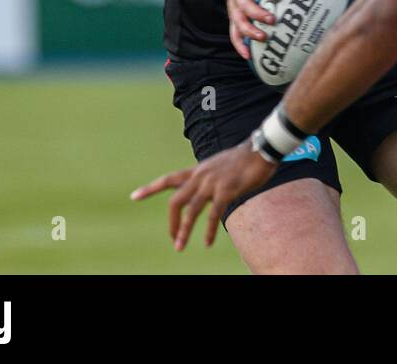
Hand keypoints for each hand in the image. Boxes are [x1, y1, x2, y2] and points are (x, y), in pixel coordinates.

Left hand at [131, 144, 276, 249]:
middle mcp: (200, 176)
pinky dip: (208, 230)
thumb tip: (205, 190)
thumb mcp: (220, 166)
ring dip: (183, 231)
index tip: (134, 196)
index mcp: (198, 170)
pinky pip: (213, 214)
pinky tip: (206, 242)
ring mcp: (212, 184)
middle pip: (176, 201)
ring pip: (191, 210)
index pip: (169, 179)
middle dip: (171, 222)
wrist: (261, 149)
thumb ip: (209, 177)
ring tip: (179, 246)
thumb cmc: (245, 159)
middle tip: (171, 238)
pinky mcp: (226, 191)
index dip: (151, 188)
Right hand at [226, 0, 291, 58]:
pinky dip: (240, 45)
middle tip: (272, 20)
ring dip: (249, 32)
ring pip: (239, 22)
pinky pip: (234, 34)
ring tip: (263, 38)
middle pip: (245, 6)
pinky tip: (248, 56)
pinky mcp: (234, 20)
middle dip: (258, 14)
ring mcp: (235, 9)